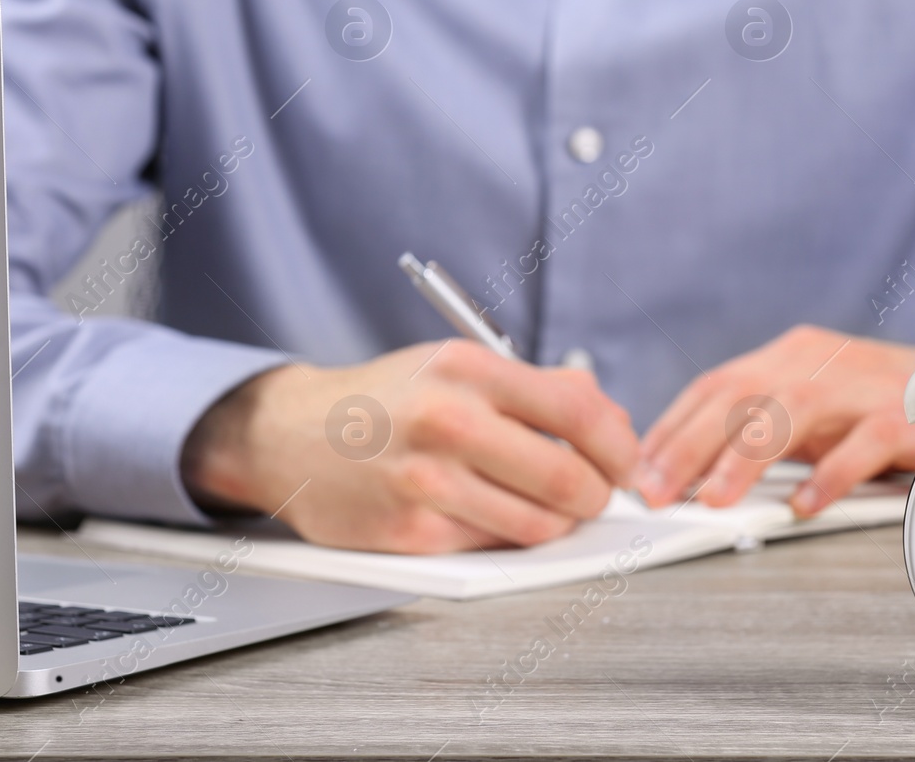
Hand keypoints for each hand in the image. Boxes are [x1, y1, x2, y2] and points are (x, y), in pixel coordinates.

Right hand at [181, 340, 639, 553]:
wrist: (290, 434)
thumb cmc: (386, 400)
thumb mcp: (458, 367)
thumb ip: (539, 388)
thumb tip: (611, 417)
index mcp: (467, 370)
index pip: (578, 412)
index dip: (619, 444)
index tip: (625, 459)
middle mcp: (447, 422)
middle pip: (569, 478)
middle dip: (597, 494)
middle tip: (593, 492)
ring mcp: (427, 482)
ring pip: (539, 525)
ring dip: (557, 522)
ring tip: (544, 504)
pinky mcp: (411, 533)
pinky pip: (493, 547)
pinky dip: (505, 537)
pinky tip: (489, 513)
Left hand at [637, 325, 914, 515]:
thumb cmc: (884, 402)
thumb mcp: (813, 407)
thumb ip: (763, 428)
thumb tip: (694, 471)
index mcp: (789, 357)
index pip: (714, 387)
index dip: (672, 428)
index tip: (638, 470)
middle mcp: (817, 364)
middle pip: (738, 396)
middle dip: (689, 446)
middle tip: (657, 491)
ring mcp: (860, 388)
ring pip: (789, 413)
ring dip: (745, 459)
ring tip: (715, 499)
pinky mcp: (905, 417)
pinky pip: (861, 445)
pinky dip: (829, 478)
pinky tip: (804, 506)